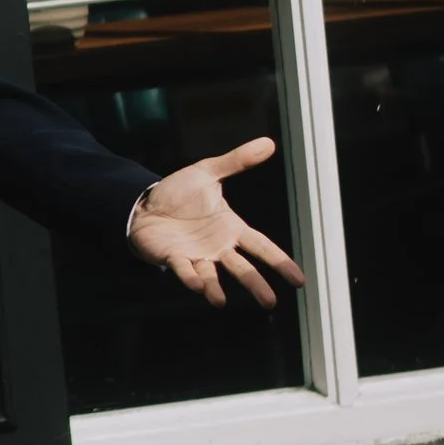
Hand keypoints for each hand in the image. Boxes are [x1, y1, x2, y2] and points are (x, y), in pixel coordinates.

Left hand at [129, 141, 305, 310]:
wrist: (144, 203)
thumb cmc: (178, 192)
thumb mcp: (208, 171)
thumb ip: (237, 161)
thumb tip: (269, 143)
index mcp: (231, 228)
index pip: (262, 247)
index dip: (280, 262)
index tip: (299, 280)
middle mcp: (217, 246)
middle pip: (242, 268)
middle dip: (256, 284)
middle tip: (269, 302)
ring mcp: (196, 255)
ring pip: (212, 275)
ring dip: (215, 288)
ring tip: (220, 301)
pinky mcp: (173, 258)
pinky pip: (184, 270)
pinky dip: (190, 278)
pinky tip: (198, 286)